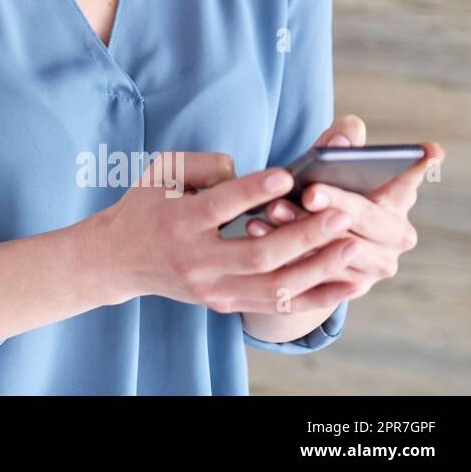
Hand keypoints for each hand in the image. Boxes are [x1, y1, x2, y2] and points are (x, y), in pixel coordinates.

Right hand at [101, 151, 358, 315]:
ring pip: (273, 287)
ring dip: (318, 270)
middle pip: (257, 255)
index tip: (287, 176)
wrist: (118, 258)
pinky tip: (344, 284)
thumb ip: (205, 165)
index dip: (253, 191)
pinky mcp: (223, 304)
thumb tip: (250, 175)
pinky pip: (274, 306)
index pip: (220, 206)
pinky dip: (314, 297)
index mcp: (178, 222)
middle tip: (341, 215)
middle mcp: (195, 261)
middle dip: (304, 237)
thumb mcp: (161, 173)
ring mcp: (211, 288)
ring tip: (352, 248)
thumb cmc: (146, 205)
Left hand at [244, 114, 442, 302]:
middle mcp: (398, 235)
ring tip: (273, 210)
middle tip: (308, 193)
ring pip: (340, 249)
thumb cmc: (322, 186)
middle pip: (368, 218)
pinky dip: (285, 251)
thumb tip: (342, 141)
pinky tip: (258, 230)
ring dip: (303, 230)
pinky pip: (317, 272)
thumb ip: (339, 142)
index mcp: (399, 198)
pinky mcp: (352, 287)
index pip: (410, 178)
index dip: (417, 166)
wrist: (307, 241)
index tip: (426, 151)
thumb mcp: (330, 162)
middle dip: (337, 204)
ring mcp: (377, 265)